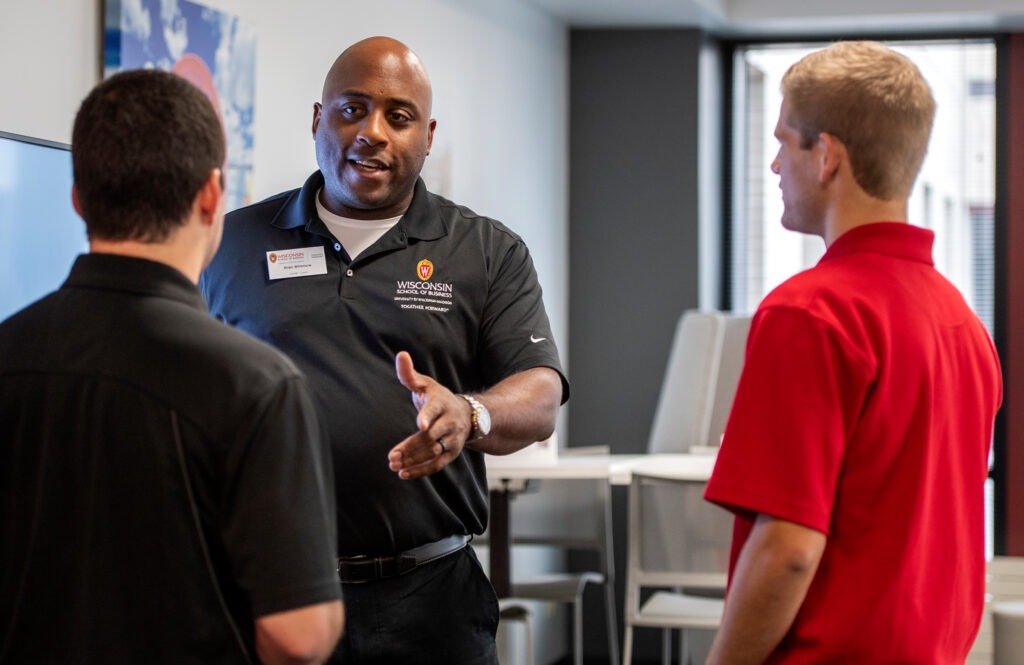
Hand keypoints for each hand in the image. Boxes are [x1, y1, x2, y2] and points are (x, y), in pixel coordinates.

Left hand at [387, 351, 473, 479]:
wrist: (468, 414)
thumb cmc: (438, 397)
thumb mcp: (425, 384)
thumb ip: (409, 374)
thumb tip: (401, 354)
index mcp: (441, 402)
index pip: (435, 409)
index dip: (428, 416)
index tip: (420, 425)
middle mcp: (450, 421)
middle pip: (431, 436)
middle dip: (411, 447)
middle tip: (391, 457)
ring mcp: (452, 439)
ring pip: (434, 452)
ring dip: (413, 461)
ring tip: (394, 465)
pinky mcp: (452, 453)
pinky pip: (438, 464)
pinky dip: (421, 471)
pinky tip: (404, 474)